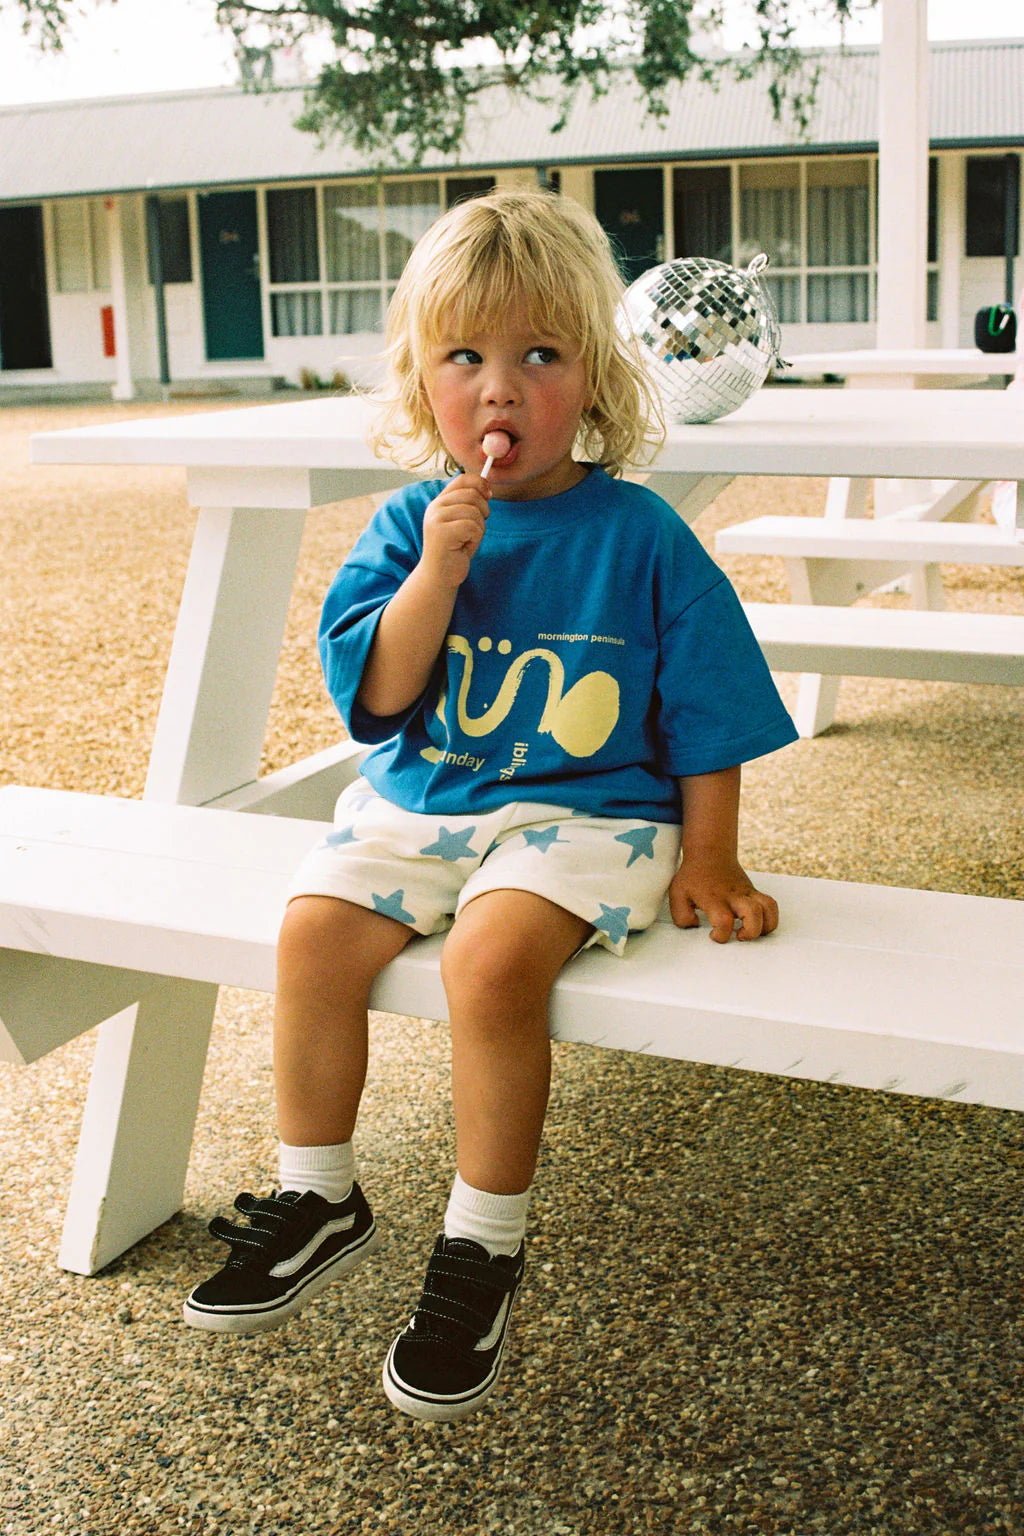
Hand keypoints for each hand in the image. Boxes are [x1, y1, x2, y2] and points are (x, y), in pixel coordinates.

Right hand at [421, 474, 489, 589]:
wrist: (439, 576)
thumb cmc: (454, 550)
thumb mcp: (462, 522)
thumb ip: (470, 504)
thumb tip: (487, 487)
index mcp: (439, 502)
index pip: (462, 479)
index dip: (480, 483)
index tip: (489, 495)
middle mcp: (435, 507)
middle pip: (472, 495)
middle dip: (483, 512)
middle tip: (475, 529)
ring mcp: (436, 519)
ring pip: (474, 512)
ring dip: (479, 529)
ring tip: (467, 540)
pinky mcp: (442, 532)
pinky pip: (473, 527)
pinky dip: (475, 539)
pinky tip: (465, 547)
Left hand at [669, 852, 778, 943]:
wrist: (710, 852)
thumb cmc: (694, 875)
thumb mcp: (677, 894)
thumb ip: (681, 915)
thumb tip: (695, 925)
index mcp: (714, 898)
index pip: (724, 921)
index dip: (721, 935)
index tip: (713, 934)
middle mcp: (734, 895)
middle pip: (753, 913)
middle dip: (750, 932)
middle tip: (738, 935)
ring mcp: (747, 892)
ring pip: (769, 908)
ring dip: (765, 926)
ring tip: (751, 931)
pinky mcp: (754, 892)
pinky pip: (771, 905)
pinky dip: (770, 918)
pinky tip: (758, 924)